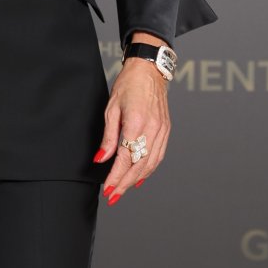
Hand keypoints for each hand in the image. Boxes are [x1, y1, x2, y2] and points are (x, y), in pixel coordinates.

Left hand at [93, 58, 169, 203]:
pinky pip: (158, 156)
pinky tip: (139, 177)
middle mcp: (152, 130)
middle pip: (139, 166)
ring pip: (150, 164)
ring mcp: (162, 131)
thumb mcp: (111, 109)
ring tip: (123, 190)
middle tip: (113, 196)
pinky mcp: (166, 130)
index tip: (108, 189)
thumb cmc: (128, 86)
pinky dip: (149, 170)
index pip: (125, 159)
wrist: (149, 71)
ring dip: (136, 180)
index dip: (116, 177)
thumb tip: (101, 159)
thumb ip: (108, 138)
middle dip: (124, 184)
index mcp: (137, 124)